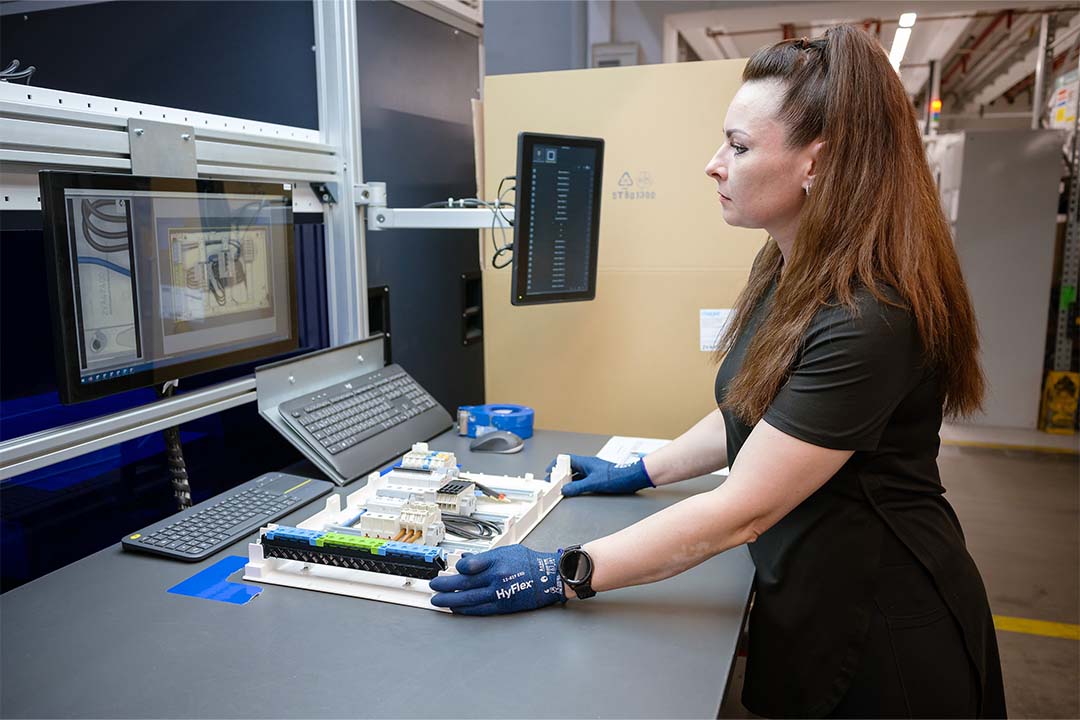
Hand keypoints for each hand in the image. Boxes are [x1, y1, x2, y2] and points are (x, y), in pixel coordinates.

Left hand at [429, 545, 564, 614]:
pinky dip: (466, 609)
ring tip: (438, 601)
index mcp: (497, 559)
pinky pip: (480, 609)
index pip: (469, 564)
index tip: (451, 568)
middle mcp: (497, 576)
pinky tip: (456, 609)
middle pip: (465, 582)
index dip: (457, 567)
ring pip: (469, 598)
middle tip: (433, 586)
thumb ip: (483, 557)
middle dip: (446, 585)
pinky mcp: (503, 605)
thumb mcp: (506, 551)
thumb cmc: (529, 563)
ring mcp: (499, 592)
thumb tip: (464, 559)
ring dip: (451, 600)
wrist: (549, 578)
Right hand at [547, 454, 653, 496]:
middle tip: (553, 483)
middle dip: (560, 475)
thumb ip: (577, 487)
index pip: (566, 459)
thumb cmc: (616, 476)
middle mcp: (588, 465)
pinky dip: (577, 484)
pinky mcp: (598, 477)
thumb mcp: (593, 483)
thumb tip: (564, 490)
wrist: (631, 478)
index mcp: (585, 462)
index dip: (556, 465)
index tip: (549, 471)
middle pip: (570, 467)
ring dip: (569, 480)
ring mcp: (593, 471)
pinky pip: (583, 479)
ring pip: (577, 474)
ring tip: (562, 488)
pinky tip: (575, 490)